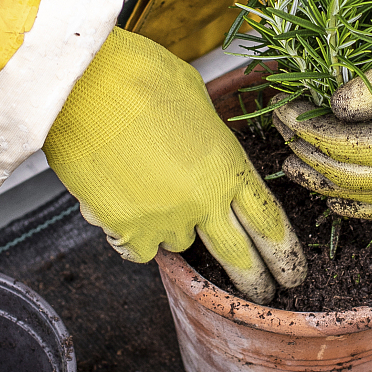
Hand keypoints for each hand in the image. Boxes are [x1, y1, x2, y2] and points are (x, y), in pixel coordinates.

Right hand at [44, 29, 304, 302]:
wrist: (80, 86)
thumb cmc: (138, 76)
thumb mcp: (194, 97)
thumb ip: (208, 135)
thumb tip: (206, 147)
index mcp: (228, 165)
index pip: (268, 221)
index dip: (283, 251)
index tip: (291, 272)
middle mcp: (203, 201)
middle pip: (240, 257)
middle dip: (254, 280)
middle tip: (261, 295)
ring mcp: (164, 219)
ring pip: (180, 245)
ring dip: (175, 231)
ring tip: (157, 202)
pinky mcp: (124, 229)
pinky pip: (137, 249)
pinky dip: (133, 236)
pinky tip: (125, 214)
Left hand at [275, 21, 371, 218]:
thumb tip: (333, 103)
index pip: (339, 145)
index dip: (305, 130)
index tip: (283, 109)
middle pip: (345, 179)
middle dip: (307, 157)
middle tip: (281, 134)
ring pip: (367, 203)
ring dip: (327, 188)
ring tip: (297, 172)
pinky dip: (362, 208)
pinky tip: (346, 202)